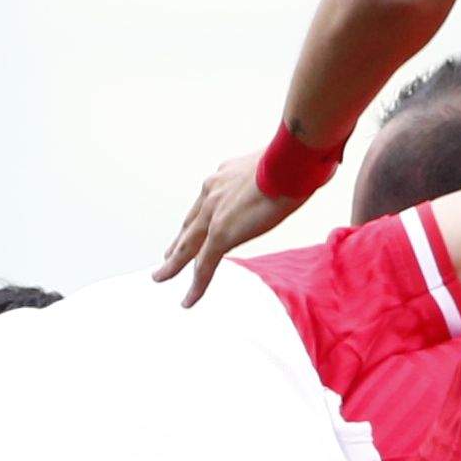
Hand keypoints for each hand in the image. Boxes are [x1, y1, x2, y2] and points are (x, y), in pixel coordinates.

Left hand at [159, 149, 300, 301]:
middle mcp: (212, 191)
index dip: (198, 219)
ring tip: (161, 276)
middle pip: (190, 224)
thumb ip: (276, 176)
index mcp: (224, 176)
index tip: (194, 227)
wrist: (290, 159)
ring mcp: (213, 212)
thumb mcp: (277, 166)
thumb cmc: (296, 159)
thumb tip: (298, 176)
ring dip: (173, 263)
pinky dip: (195, 285)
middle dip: (179, 241)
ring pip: (188, 246)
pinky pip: (204, 265)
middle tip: (167, 255)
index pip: (206, 203)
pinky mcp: (221, 233)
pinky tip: (188, 301)